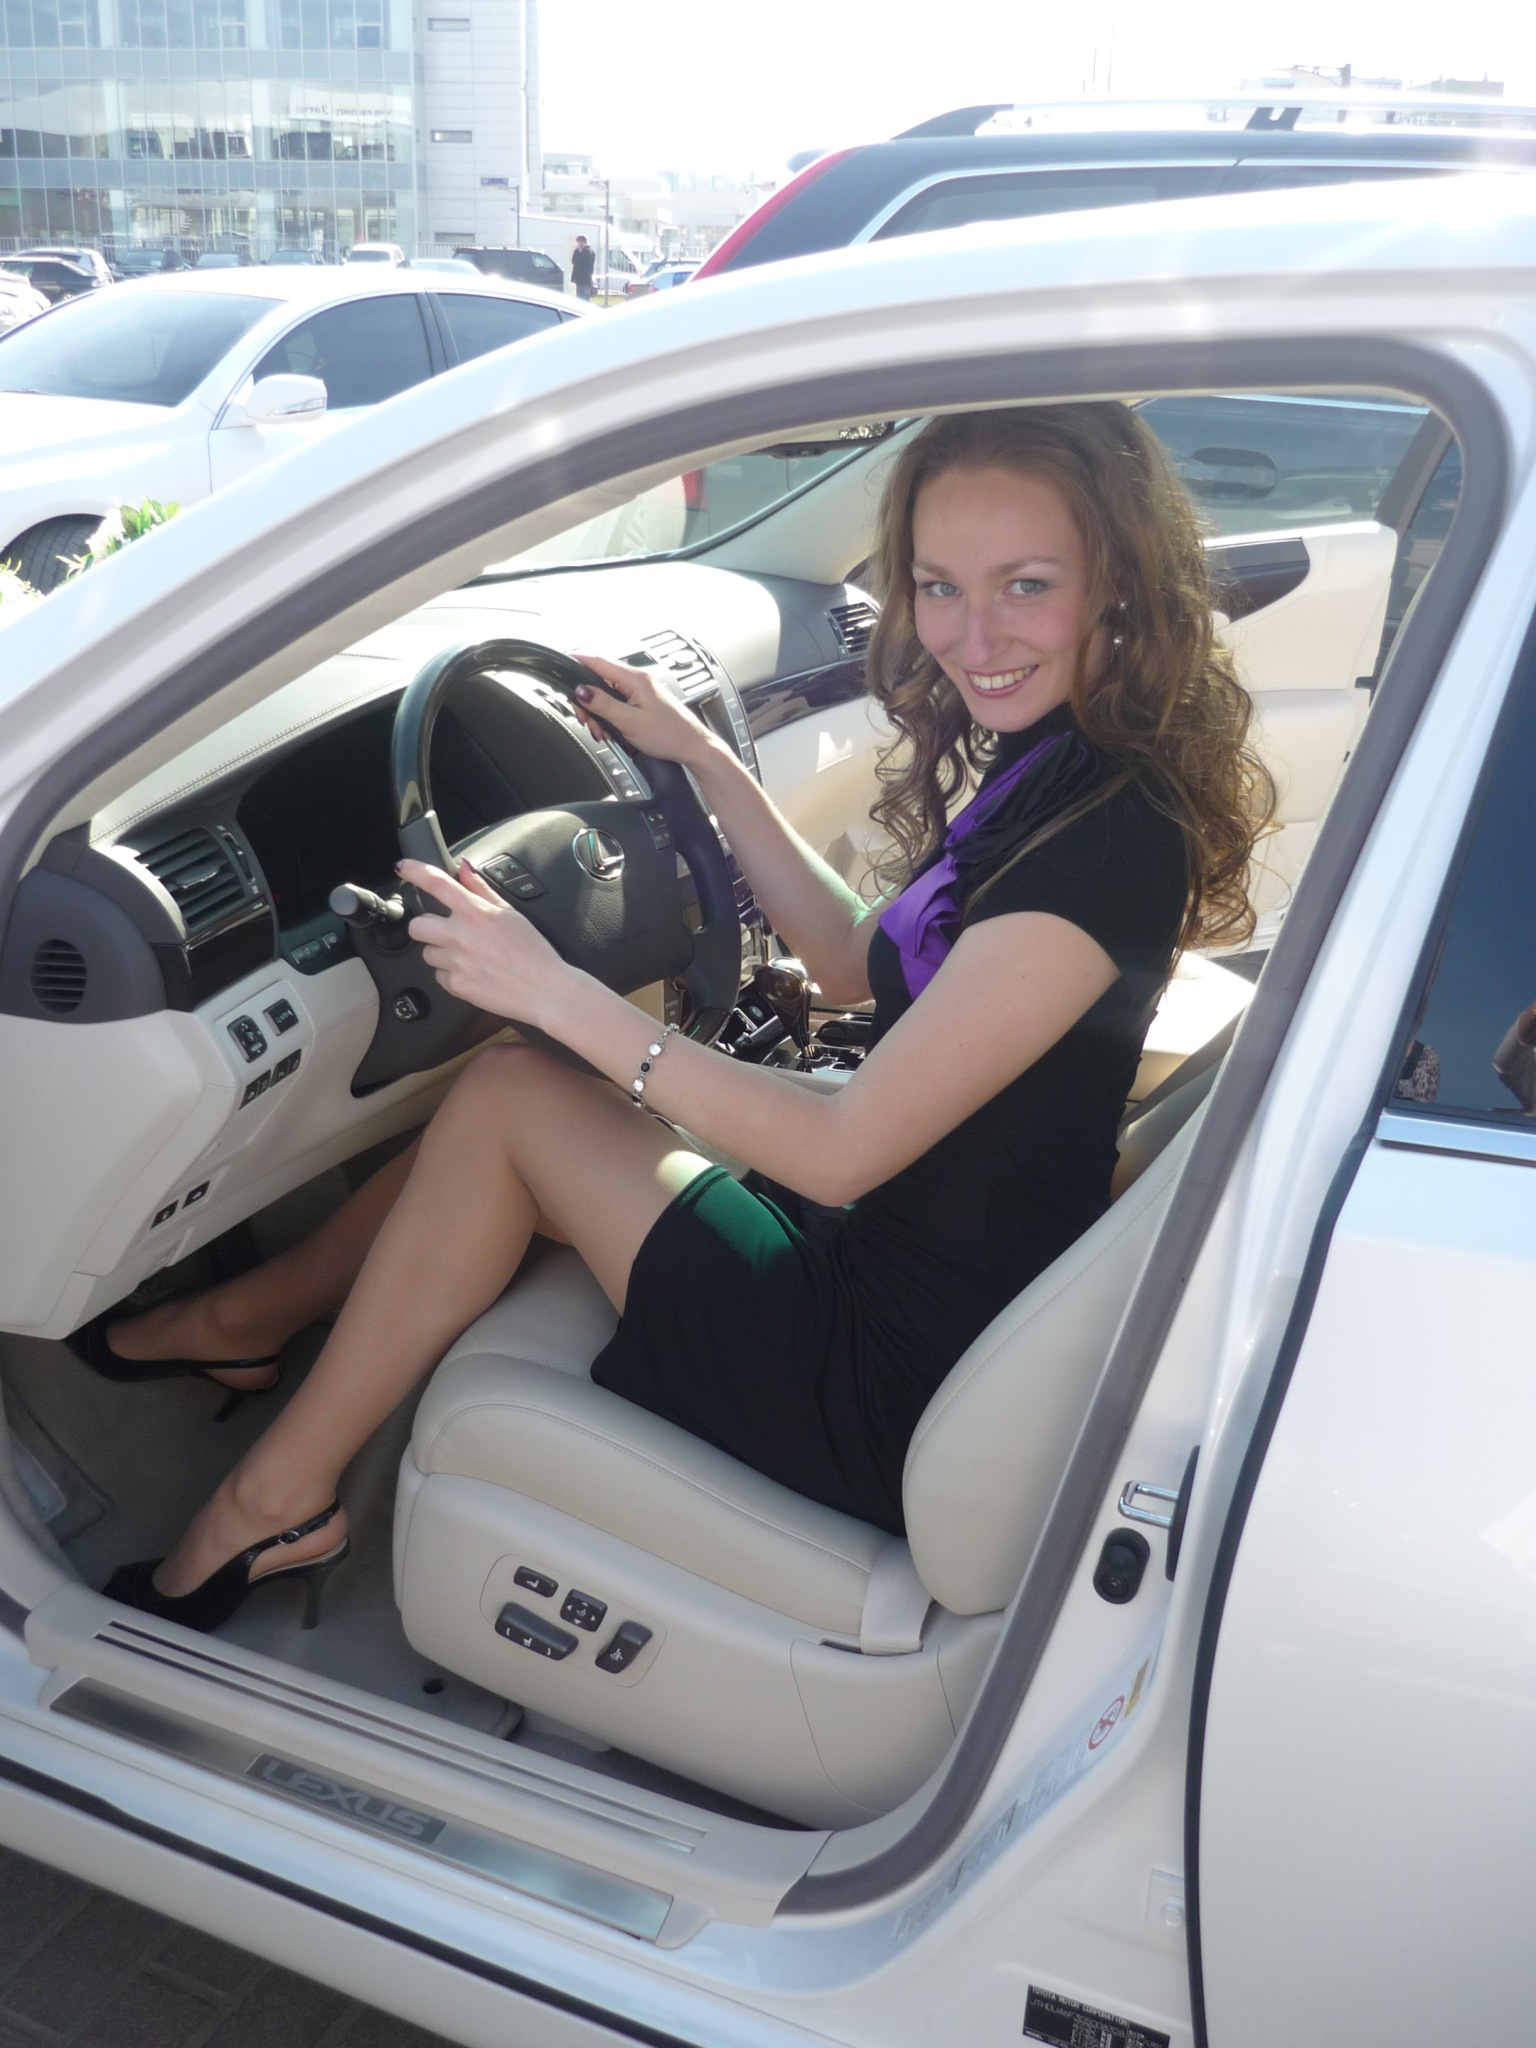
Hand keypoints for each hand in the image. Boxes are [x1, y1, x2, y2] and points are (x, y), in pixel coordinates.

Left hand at [401, 858, 574, 1027]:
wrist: (545, 991)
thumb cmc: (534, 953)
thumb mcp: (511, 913)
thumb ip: (482, 889)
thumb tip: (464, 869)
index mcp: (476, 913)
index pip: (436, 883)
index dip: (414, 871)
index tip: (404, 867)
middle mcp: (461, 935)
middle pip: (417, 925)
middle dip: (428, 927)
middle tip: (446, 931)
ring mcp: (456, 962)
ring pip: (427, 953)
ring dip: (441, 953)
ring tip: (468, 957)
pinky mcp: (456, 985)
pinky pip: (439, 976)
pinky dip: (451, 974)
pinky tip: (473, 973)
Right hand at [569, 652, 716, 767]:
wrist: (692, 747)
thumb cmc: (669, 735)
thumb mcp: (629, 722)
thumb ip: (603, 704)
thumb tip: (581, 690)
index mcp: (635, 679)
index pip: (598, 662)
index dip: (577, 663)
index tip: (562, 668)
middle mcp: (638, 680)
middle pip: (600, 680)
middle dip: (587, 700)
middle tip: (586, 719)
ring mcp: (640, 690)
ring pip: (607, 694)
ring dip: (598, 712)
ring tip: (602, 731)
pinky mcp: (642, 701)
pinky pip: (618, 702)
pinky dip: (609, 715)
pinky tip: (611, 730)